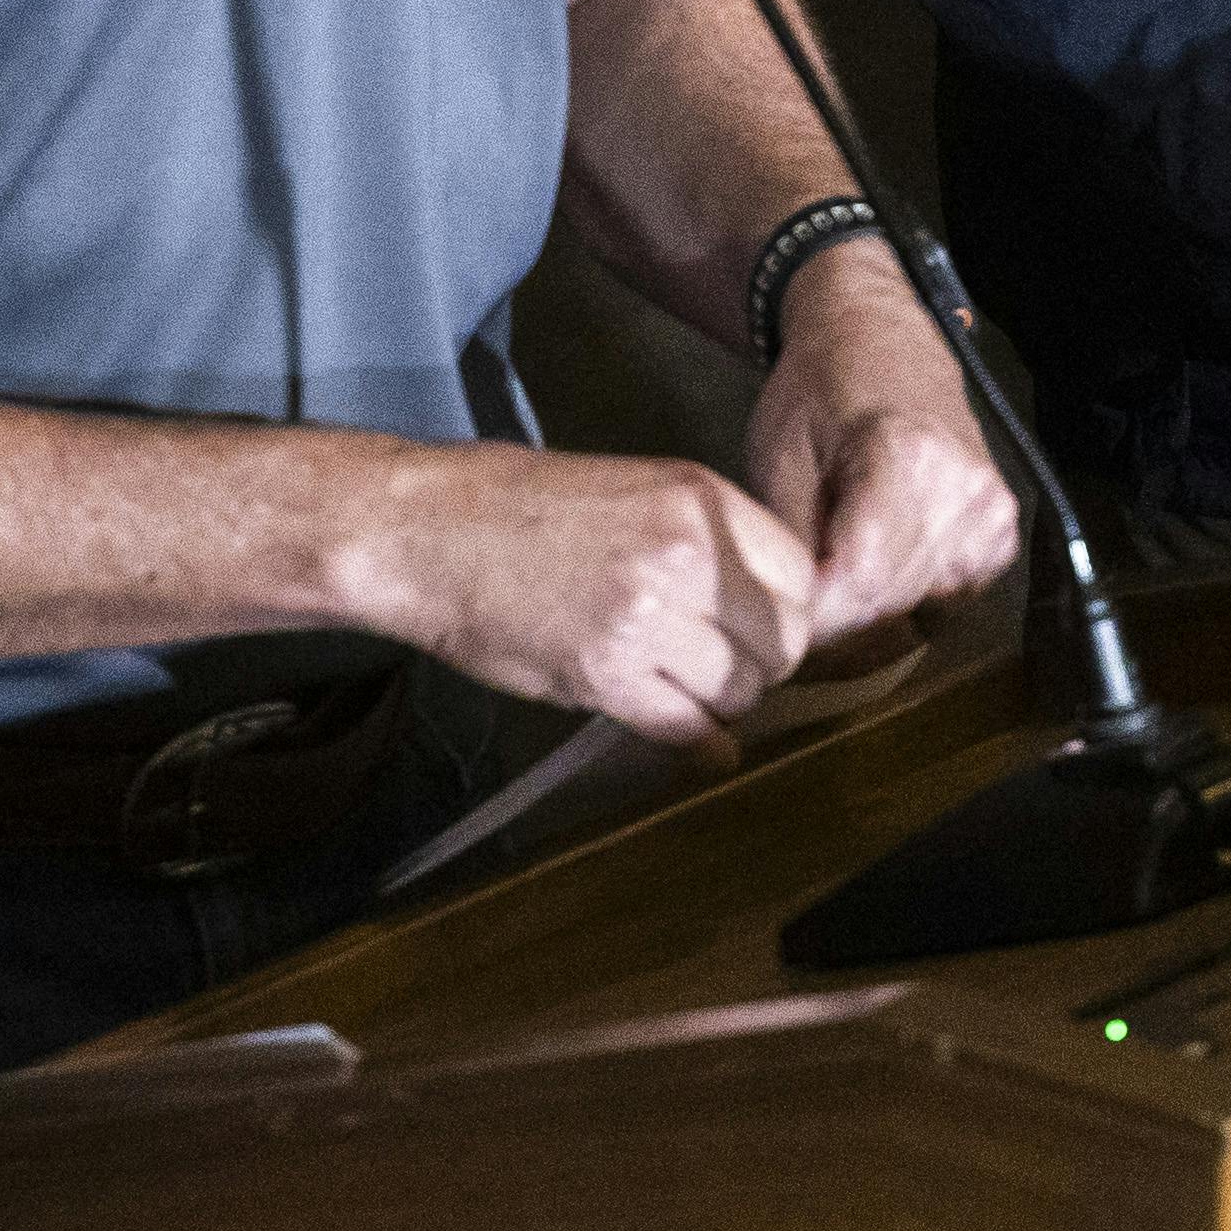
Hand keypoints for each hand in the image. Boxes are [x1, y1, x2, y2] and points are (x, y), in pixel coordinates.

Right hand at [351, 447, 817, 745]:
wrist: (430, 532)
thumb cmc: (521, 509)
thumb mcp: (636, 490)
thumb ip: (709, 544)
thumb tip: (769, 608)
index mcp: (699, 500)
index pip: (800, 577)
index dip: (783, 612)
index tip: (753, 626)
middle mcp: (686, 554)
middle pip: (783, 642)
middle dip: (760, 664)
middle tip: (718, 664)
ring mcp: (646, 616)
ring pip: (740, 692)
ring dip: (719, 701)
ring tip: (677, 684)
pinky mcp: (605, 673)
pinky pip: (686, 728)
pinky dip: (689, 740)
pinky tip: (668, 721)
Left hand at [741, 251, 1022, 669]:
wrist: (878, 336)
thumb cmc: (818, 390)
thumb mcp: (778, 459)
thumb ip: (791, 547)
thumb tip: (792, 628)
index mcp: (909, 461)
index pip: (859, 587)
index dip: (810, 621)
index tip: (772, 628)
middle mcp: (967, 493)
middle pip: (891, 610)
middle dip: (832, 629)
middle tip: (789, 617)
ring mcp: (992, 517)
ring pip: (917, 618)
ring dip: (865, 624)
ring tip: (825, 594)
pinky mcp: (1001, 536)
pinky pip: (945, 605)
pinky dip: (901, 608)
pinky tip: (869, 580)